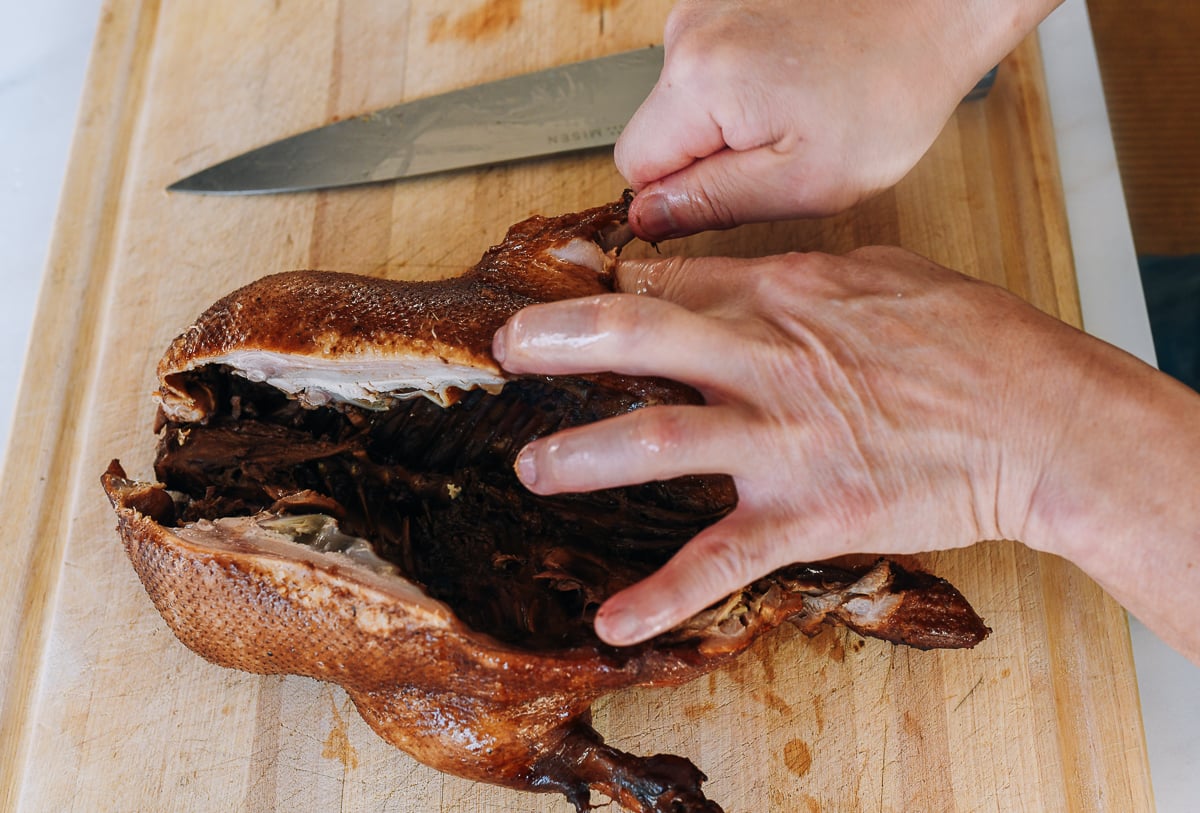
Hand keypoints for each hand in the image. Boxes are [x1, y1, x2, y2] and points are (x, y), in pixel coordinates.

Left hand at [493, 247, 1090, 645]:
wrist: (1041, 417)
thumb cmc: (972, 338)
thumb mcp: (882, 273)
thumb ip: (798, 270)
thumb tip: (741, 269)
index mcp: (784, 294)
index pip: (673, 283)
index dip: (608, 287)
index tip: (565, 296)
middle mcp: (768, 358)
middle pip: (641, 336)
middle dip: (562, 340)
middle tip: (507, 349)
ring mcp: (781, 438)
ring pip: (657, 437)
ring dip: (583, 454)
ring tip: (532, 470)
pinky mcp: (806, 514)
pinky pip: (720, 558)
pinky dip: (663, 594)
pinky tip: (612, 621)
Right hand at [616, 0, 1060, 238]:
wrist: (935, 11)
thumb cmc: (889, 94)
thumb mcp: (802, 182)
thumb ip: (711, 204)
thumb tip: (645, 219)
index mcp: (699, 81)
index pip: (633, 166)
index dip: (677, 196)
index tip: (731, 194)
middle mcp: (688, 31)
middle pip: (657, 129)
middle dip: (705, 155)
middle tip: (780, 153)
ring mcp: (706, 6)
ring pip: (684, 100)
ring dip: (728, 120)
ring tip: (797, 110)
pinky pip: (709, 66)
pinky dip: (744, 83)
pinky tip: (795, 81)